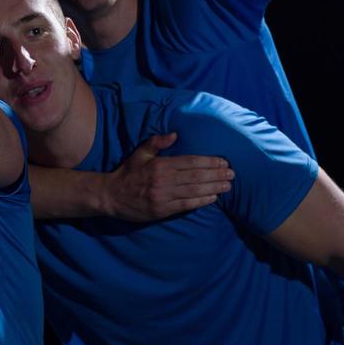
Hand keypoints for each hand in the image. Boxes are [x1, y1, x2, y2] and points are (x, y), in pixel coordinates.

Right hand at [104, 132, 233, 220]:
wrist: (111, 196)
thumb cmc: (127, 173)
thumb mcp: (139, 154)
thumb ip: (156, 143)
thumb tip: (175, 134)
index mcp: (159, 165)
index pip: (190, 162)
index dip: (209, 162)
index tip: (223, 162)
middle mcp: (163, 180)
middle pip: (196, 177)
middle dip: (216, 175)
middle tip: (232, 174)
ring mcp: (163, 196)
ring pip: (194, 191)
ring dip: (214, 188)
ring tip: (228, 185)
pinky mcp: (162, 210)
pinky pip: (186, 204)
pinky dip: (201, 201)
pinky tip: (213, 197)